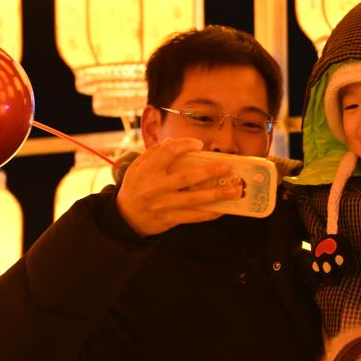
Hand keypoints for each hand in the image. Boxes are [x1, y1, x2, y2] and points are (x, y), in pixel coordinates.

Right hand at [115, 138, 242, 235]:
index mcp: (146, 171)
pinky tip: (224, 208)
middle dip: (209, 171)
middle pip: (186, 177)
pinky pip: (194, 217)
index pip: (167, 152)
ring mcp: (164, 205)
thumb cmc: (135, 187)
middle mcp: (155, 188)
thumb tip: (174, 141)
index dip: (184, 145)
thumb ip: (154, 153)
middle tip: (226, 166)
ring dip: (217, 195)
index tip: (199, 145)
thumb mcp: (137, 167)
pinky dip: (210, 213)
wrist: (125, 218)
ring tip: (235, 190)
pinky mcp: (170, 219)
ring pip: (194, 199)